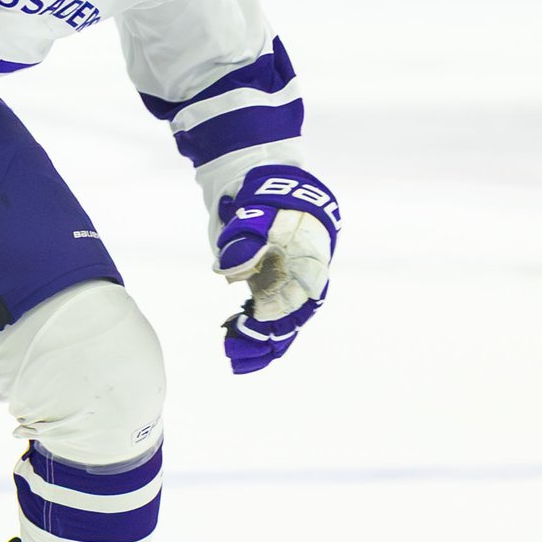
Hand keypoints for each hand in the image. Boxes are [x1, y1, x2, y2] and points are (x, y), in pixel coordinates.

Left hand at [214, 165, 340, 372]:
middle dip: (266, 339)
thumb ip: (248, 233)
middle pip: (290, 316)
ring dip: (259, 341)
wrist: (271, 182)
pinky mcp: (271, 283)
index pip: (297, 296)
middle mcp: (302, 276)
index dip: (277, 315)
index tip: (253, 326)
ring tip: (233, 359)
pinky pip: (266, 314)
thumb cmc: (270, 192)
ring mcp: (288, 282)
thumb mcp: (259, 205)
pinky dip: (252, 329)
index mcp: (308, 259)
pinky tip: (232, 339)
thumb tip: (232, 267)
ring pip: (279, 321)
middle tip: (236, 357)